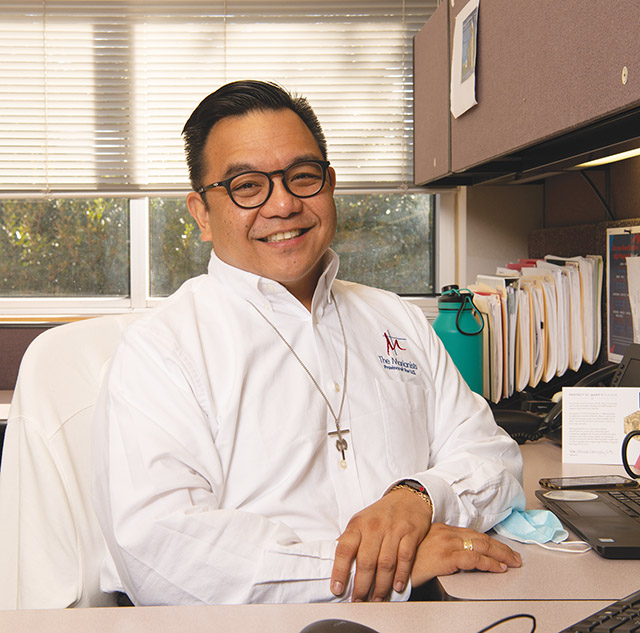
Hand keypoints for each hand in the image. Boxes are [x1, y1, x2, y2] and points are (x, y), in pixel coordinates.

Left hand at [331, 487, 431, 601]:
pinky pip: (404, 558)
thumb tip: (336, 564)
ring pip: (385, 563)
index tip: (337, 589)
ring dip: (380, 586)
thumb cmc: (381, 514)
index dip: (339, 571)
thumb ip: (351, 541)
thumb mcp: (361, 521)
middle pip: (366, 561)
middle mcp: (374, 527)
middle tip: (359, 600)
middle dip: (361, 586)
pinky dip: (400, 575)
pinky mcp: (410, 533)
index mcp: (358, 525)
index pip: (344, 549)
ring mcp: (393, 530)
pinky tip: (397, 587)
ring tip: (376, 599)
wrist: (408, 498)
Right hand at [410, 523, 521, 586]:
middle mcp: (445, 533)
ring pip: (481, 545)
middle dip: (500, 548)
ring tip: (512, 562)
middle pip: (480, 538)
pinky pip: (474, 558)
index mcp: (441, 530)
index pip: (472, 534)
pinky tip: (497, 568)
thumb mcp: (425, 549)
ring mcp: (446, 543)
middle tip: (514, 556)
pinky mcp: (446, 556)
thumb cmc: (405, 561)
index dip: (489, 542)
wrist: (392, 567)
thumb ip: (441, 549)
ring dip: (500, 554)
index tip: (500, 550)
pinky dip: (489, 563)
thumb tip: (458, 557)